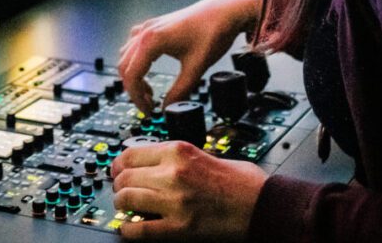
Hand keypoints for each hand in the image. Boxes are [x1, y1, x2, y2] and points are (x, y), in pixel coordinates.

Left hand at [112, 141, 266, 239]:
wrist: (264, 206)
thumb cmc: (243, 183)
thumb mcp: (206, 154)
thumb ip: (177, 157)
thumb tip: (152, 163)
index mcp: (178, 150)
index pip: (129, 154)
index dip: (118, 165)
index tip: (118, 171)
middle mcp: (172, 173)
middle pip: (124, 177)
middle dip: (119, 186)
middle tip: (123, 192)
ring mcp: (174, 201)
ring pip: (126, 199)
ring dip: (123, 206)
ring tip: (129, 209)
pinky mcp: (179, 228)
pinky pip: (139, 229)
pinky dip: (129, 230)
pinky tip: (131, 229)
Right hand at [119, 0, 259, 114]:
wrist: (225, 11)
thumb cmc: (212, 33)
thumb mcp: (196, 68)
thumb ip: (180, 91)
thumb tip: (168, 108)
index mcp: (152, 41)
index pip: (131, 75)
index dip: (137, 97)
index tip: (148, 110)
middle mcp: (146, 31)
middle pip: (125, 66)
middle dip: (134, 89)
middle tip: (149, 104)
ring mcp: (149, 26)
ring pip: (127, 55)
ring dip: (134, 75)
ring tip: (150, 90)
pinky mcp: (156, 25)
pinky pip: (135, 44)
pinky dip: (136, 59)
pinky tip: (149, 67)